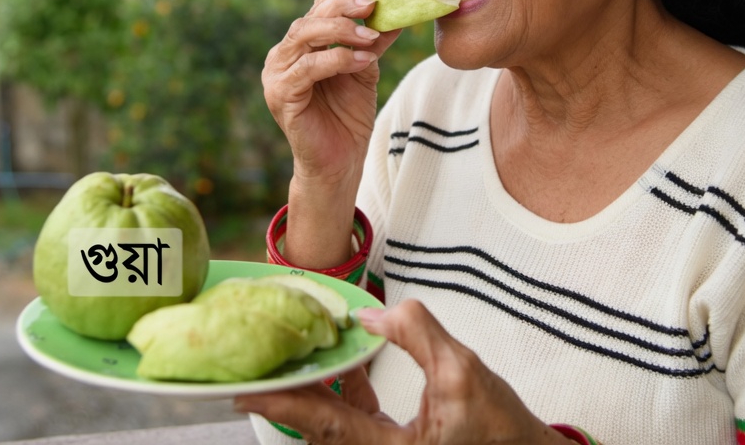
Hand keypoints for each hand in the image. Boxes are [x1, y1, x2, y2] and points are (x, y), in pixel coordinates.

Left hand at [235, 300, 567, 444]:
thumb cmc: (500, 429)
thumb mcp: (462, 372)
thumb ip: (416, 334)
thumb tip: (370, 315)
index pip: (321, 423)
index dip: (281, 401)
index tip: (244, 386)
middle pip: (316, 424)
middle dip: (287, 389)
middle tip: (256, 359)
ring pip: (330, 422)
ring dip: (313, 387)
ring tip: (292, 352)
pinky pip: (351, 419)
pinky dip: (341, 390)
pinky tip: (342, 361)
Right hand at [262, 0, 400, 188]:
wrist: (339, 162)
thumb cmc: (348, 116)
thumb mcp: (365, 70)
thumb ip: (373, 43)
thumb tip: (398, 13)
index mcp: (301, 44)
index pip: (319, 6)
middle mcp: (284, 54)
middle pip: (310, 16)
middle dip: (344, 6)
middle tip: (373, 5)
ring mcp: (277, 74)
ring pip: (304, 35)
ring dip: (341, 30)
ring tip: (371, 36)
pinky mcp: (280, 95)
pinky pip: (308, 68)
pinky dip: (338, 60)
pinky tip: (363, 61)